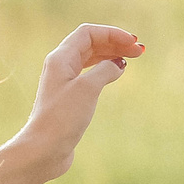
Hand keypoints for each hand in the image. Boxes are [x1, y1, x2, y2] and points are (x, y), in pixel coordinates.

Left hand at [0, 23, 143, 183]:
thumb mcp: (88, 89)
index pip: (89, 33)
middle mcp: (60, 66)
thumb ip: (105, 70)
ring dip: (111, 55)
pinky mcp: (69, 98)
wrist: (43, 150)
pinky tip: (116, 73)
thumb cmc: (62, 118)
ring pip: (90, 58)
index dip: (112, 33)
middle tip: (140, 50)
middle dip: (115, 43)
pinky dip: (104, 70)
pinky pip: (89, 74)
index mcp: (61, 58)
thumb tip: (118, 64)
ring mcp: (64, 82)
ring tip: (131, 58)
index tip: (133, 43)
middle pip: (91, 43)